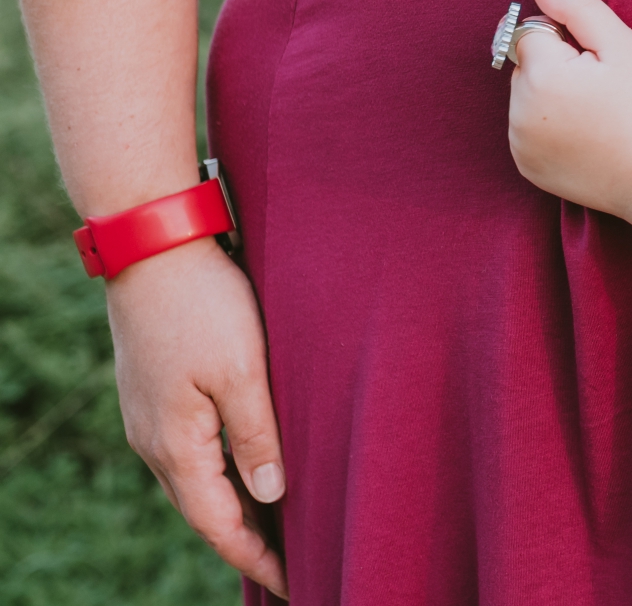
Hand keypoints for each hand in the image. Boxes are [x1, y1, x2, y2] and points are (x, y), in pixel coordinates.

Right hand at [105, 237, 287, 598]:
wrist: (154, 247)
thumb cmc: (205, 305)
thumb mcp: (244, 371)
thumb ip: (258, 436)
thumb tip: (271, 496)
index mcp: (175, 444)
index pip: (219, 522)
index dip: (257, 556)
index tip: (294, 583)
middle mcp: (154, 441)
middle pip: (204, 510)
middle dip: (246, 542)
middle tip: (292, 565)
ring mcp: (150, 417)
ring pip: (196, 481)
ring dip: (233, 508)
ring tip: (276, 528)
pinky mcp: (155, 393)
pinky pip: (191, 451)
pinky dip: (221, 473)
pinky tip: (247, 469)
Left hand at [508, 0, 631, 218]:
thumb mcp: (624, 47)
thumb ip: (577, 8)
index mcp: (541, 77)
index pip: (532, 32)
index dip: (568, 42)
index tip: (599, 67)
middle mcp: (519, 113)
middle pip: (525, 65)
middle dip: (555, 68)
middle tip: (601, 92)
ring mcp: (519, 144)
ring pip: (526, 96)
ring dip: (550, 96)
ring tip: (595, 116)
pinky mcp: (525, 166)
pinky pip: (528, 129)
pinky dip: (548, 127)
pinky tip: (585, 137)